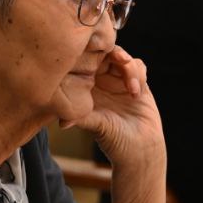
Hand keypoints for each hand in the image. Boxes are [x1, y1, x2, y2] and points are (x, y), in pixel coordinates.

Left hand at [67, 45, 165, 169]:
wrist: (139, 150)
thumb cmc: (114, 141)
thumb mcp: (96, 127)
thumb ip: (81, 119)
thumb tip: (62, 122)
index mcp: (87, 87)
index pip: (86, 61)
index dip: (91, 53)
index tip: (97, 55)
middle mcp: (102, 82)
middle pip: (106, 54)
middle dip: (115, 53)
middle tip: (120, 59)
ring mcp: (120, 81)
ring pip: (124, 59)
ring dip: (130, 68)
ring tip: (132, 89)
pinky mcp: (138, 84)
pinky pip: (138, 67)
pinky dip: (138, 75)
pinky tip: (136, 94)